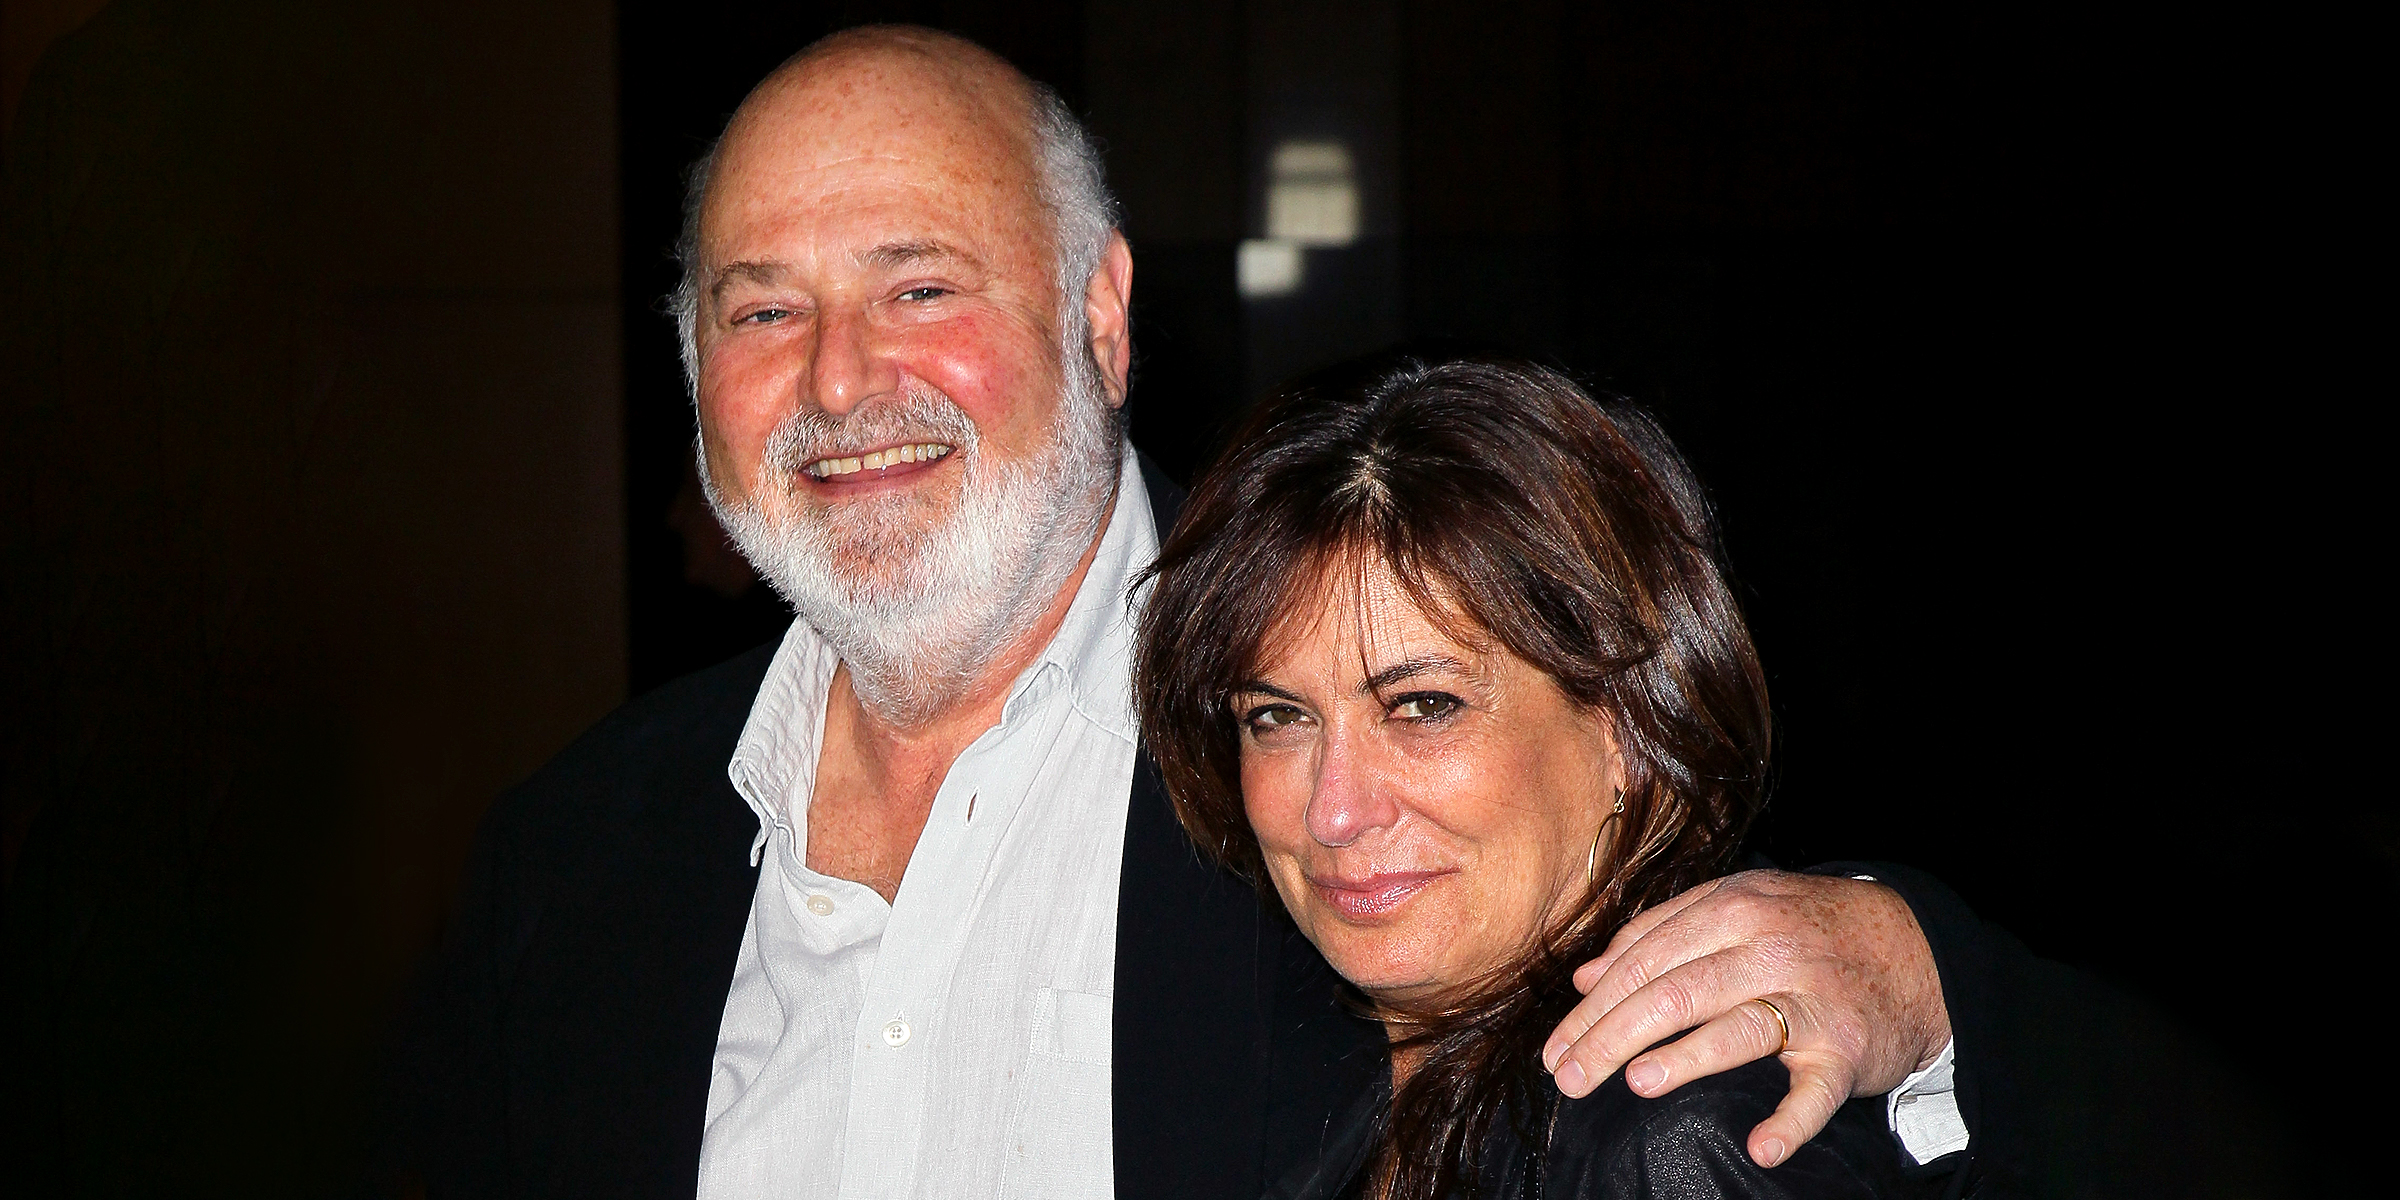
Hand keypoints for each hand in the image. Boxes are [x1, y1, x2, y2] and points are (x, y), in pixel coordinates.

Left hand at [1540, 870, 1950, 1167]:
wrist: (1918, 948)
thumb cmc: (1807, 929)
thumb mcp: (1737, 906)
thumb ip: (1660, 933)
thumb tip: (1588, 975)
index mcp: (1731, 909)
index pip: (1644, 961)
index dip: (1593, 1007)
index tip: (1555, 1049)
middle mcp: (1769, 948)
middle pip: (1675, 993)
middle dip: (1612, 1038)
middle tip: (1569, 1079)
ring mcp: (1812, 999)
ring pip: (1738, 1028)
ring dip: (1687, 1058)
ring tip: (1637, 1082)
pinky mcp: (1848, 1048)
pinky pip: (1817, 1089)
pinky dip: (1792, 1121)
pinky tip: (1761, 1147)